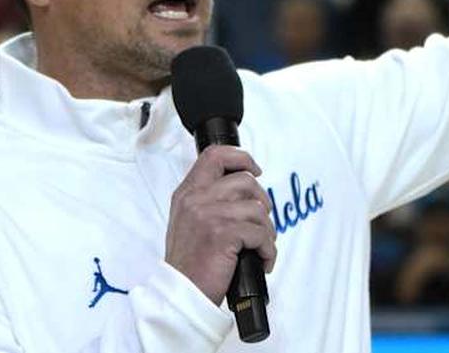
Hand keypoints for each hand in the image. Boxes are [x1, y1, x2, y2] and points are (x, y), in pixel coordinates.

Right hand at [165, 146, 276, 304]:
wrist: (181, 293)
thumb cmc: (190, 263)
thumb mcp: (188, 221)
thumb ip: (208, 200)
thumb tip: (244, 189)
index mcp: (187, 193)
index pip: (214, 155)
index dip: (240, 157)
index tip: (255, 170)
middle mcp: (196, 199)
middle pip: (245, 181)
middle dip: (262, 202)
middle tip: (261, 223)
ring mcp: (209, 215)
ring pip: (257, 209)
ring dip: (266, 230)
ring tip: (260, 247)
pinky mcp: (223, 234)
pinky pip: (260, 233)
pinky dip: (268, 249)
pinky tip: (261, 260)